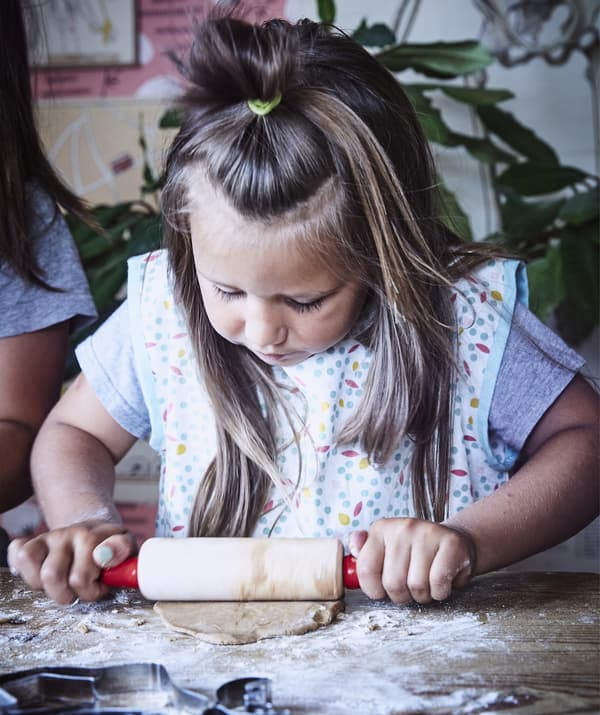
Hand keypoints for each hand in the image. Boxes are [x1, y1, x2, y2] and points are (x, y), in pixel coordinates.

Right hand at [7, 521, 136, 604]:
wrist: (94, 528)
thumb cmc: (110, 545)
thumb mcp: (127, 546)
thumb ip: (122, 549)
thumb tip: (103, 556)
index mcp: (92, 536)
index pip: (80, 574)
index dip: (90, 589)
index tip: (100, 586)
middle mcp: (68, 534)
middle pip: (52, 577)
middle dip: (68, 594)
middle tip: (82, 590)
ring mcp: (49, 538)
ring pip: (34, 572)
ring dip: (48, 588)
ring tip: (64, 585)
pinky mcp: (34, 543)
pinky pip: (18, 556)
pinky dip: (25, 570)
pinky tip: (42, 573)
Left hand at [348, 517, 475, 603]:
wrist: (453, 542)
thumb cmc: (414, 552)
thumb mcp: (386, 548)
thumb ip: (365, 551)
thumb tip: (352, 547)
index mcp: (381, 528)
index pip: (366, 569)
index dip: (374, 590)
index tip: (383, 591)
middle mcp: (402, 527)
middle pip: (392, 583)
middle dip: (402, 595)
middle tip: (410, 587)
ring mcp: (427, 533)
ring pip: (416, 586)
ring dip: (423, 595)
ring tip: (427, 583)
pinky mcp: (451, 543)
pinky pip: (439, 584)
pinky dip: (440, 592)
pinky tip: (442, 581)